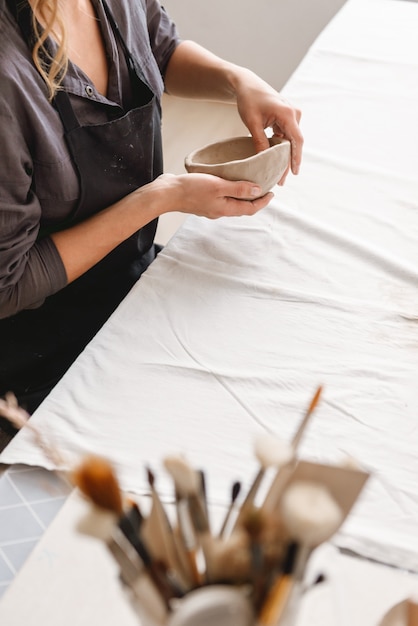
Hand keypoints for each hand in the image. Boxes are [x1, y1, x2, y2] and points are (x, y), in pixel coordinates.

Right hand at [156, 173, 273, 218]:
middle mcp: (219, 211)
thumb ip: (239, 188)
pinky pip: (221, 198)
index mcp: (225, 209)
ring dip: (242, 195)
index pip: (250, 209)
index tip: (272, 193)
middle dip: (254, 199)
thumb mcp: (218, 186)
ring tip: (249, 183)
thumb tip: (258, 191)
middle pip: (242, 207)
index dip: (263, 202)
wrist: (167, 193)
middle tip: (264, 187)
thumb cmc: (191, 189)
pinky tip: (228, 183)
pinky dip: (229, 192)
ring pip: (231, 203)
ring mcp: (210, 207)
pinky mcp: (202, 201)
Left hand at [233, 69, 302, 178]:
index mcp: (287, 114)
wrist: (247, 85)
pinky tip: (275, 162)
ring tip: (278, 175)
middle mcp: (294, 114)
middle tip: (282, 181)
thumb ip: (260, 142)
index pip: (296, 140)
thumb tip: (264, 161)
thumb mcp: (252, 123)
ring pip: (290, 141)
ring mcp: (292, 115)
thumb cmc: (249, 100)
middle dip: (288, 162)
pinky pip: (286, 136)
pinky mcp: (287, 118)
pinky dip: (281, 148)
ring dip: (284, 157)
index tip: (294, 173)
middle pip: (294, 143)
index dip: (296, 158)